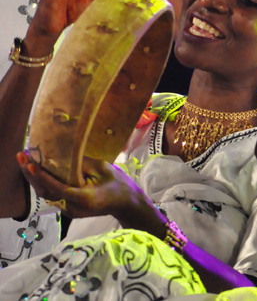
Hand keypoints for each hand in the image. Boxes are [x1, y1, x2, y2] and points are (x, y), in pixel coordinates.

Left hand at [17, 151, 150, 222]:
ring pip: (46, 194)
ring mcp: (69, 210)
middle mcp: (73, 208)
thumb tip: (63, 157)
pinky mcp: (68, 208)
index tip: (31, 164)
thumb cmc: (119, 184)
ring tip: (24, 160)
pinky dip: (43, 182)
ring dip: (34, 178)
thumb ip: (83, 164)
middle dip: (31, 175)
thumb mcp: (104, 169)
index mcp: (85, 199)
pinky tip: (36, 169)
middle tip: (21, 156)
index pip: (59, 188)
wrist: (125, 203)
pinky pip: (51, 195)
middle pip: (46, 192)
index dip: (43, 176)